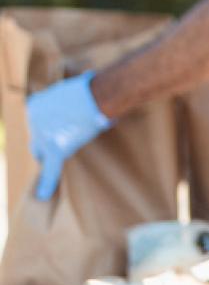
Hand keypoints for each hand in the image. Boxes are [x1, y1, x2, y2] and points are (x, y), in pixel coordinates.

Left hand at [25, 73, 111, 200]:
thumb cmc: (94, 89)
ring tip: (71, 152)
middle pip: (37, 141)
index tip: (60, 129)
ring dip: (57, 152)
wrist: (99, 94)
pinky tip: (43, 196)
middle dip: (46, 145)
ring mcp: (42, 136)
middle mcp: (33, 121)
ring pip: (45, 153)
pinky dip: (46, 184)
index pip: (37, 123)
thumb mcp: (72, 91)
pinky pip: (50, 170)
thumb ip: (66, 103)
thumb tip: (79, 112)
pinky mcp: (55, 150)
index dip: (50, 128)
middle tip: (61, 145)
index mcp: (34, 105)